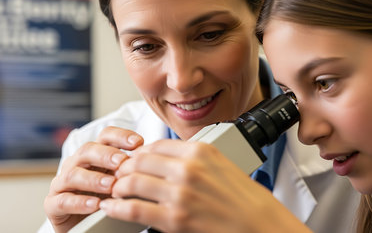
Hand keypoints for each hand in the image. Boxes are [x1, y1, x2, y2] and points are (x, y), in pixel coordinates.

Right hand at [43, 126, 143, 232]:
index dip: (121, 136)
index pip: (105, 136)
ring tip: (110, 185)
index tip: (138, 142)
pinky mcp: (53, 204)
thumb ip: (131, 169)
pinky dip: (80, 202)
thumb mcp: (122, 180)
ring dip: (94, 179)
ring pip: (74, 174)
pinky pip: (62, 200)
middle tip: (122, 162)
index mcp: (95, 155)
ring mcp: (63, 183)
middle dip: (106, 155)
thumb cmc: (108, 198)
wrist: (87, 225)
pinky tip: (95, 204)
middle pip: (88, 150)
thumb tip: (152, 158)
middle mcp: (77, 164)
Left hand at [100, 139, 310, 232]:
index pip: (155, 146)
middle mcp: (188, 168)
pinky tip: (112, 207)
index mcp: (200, 151)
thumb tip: (164, 159)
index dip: (137, 154)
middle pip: (139, 161)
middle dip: (124, 168)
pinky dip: (117, 207)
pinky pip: (134, 209)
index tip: (132, 160)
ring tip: (115, 191)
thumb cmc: (244, 197)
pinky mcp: (176, 219)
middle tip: (119, 175)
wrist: (259, 224)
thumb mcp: (221, 164)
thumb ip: (193, 158)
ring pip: (132, 183)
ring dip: (118, 187)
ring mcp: (181, 194)